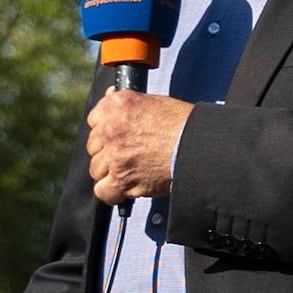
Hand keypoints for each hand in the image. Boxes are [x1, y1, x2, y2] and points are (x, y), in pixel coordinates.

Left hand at [88, 90, 190, 204]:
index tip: (114, 135)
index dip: (105, 128)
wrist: (198, 147)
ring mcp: (114, 156)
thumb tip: (111, 99)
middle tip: (127, 154)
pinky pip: (102, 191)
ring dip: (110, 171)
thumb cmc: (184, 124)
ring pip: (96, 169)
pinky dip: (112, 193)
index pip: (95, 119)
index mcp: (118, 106)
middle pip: (94, 146)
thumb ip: (128, 104)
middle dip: (108, 151)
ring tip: (129, 171)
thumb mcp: (154, 101)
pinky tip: (124, 188)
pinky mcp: (122, 180)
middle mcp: (111, 129)